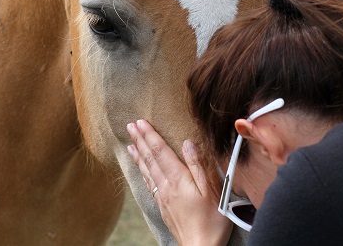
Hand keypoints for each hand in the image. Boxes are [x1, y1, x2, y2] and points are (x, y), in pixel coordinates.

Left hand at [127, 119, 232, 245]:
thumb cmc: (212, 221)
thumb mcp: (212, 191)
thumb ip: (199, 166)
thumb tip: (187, 143)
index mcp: (179, 179)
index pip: (160, 152)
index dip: (150, 135)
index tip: (140, 122)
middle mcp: (167, 186)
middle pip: (150, 159)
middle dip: (140, 140)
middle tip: (130, 125)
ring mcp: (163, 197)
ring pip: (147, 171)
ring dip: (138, 155)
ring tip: (130, 143)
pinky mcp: (163, 207)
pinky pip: (149, 184)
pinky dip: (142, 172)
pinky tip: (140, 168)